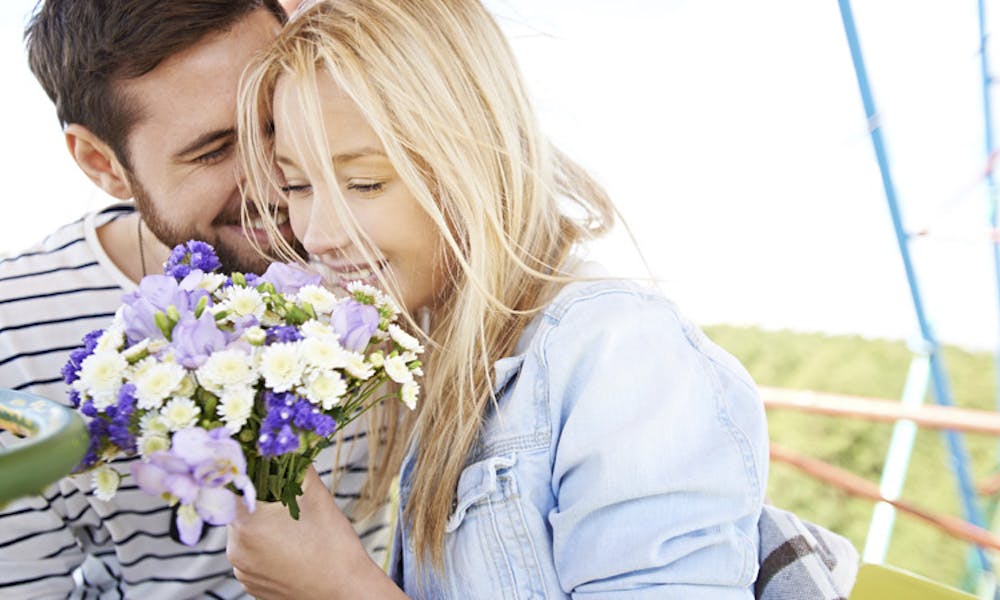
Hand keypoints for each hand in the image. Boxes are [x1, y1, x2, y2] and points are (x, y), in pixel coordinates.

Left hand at [227, 466, 401, 598]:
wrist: (345, 593)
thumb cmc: (334, 547)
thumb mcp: (317, 497)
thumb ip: (295, 464)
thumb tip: (284, 439)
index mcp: (248, 523)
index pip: (234, 484)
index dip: (247, 469)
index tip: (259, 462)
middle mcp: (236, 549)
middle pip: (239, 507)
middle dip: (260, 496)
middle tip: (286, 494)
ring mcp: (241, 570)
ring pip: (245, 530)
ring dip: (262, 521)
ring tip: (293, 525)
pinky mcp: (250, 584)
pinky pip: (250, 552)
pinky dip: (265, 544)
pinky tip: (290, 544)